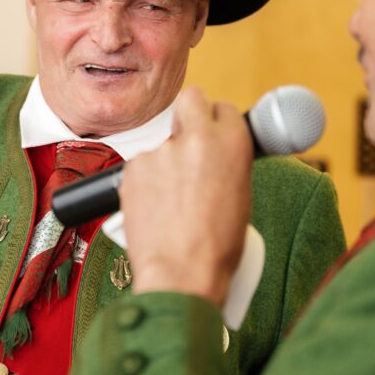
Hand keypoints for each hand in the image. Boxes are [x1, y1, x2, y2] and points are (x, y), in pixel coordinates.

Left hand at [120, 86, 253, 306]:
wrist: (182, 275)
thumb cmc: (217, 246)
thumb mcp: (241, 195)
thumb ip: (226, 162)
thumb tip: (214, 153)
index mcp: (232, 142)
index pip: (223, 108)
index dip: (217, 121)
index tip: (214, 131)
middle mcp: (197, 138)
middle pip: (191, 99)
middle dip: (191, 113)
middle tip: (190, 139)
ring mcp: (161, 151)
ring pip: (163, 142)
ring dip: (166, 162)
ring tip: (172, 202)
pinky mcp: (133, 167)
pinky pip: (143, 166)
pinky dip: (147, 182)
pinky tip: (156, 208)